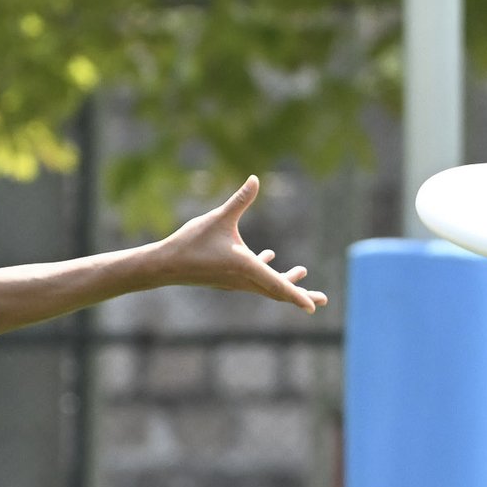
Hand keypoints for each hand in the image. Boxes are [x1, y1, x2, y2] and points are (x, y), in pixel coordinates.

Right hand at [154, 178, 327, 313]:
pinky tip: (270, 256)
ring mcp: (236, 281)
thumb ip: (239, 200)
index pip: (277, 285)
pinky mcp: (228, 278)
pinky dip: (267, 271)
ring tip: (303, 273)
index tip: (314, 307)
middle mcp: (243, 279)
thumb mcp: (218, 218)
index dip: (297, 295)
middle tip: (322, 300)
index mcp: (245, 267)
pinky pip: (255, 279)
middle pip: (277, 291)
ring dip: (285, 281)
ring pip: (267, 285)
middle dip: (300, 294)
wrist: (164, 265)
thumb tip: (255, 179)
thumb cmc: (190, 243)